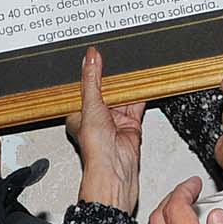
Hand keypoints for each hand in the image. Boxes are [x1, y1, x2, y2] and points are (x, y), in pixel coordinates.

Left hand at [64, 47, 143, 213]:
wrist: (115, 169)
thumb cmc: (95, 148)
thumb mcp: (90, 105)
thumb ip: (92, 80)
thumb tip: (90, 58)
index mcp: (79, 114)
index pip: (84, 87)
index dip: (89, 72)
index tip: (94, 54)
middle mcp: (97, 117)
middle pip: (106, 90)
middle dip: (111, 76)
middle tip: (114, 56)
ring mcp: (115, 121)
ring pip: (122, 96)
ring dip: (127, 84)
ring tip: (130, 64)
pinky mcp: (131, 124)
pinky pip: (137, 104)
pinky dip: (141, 93)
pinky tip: (143, 81)